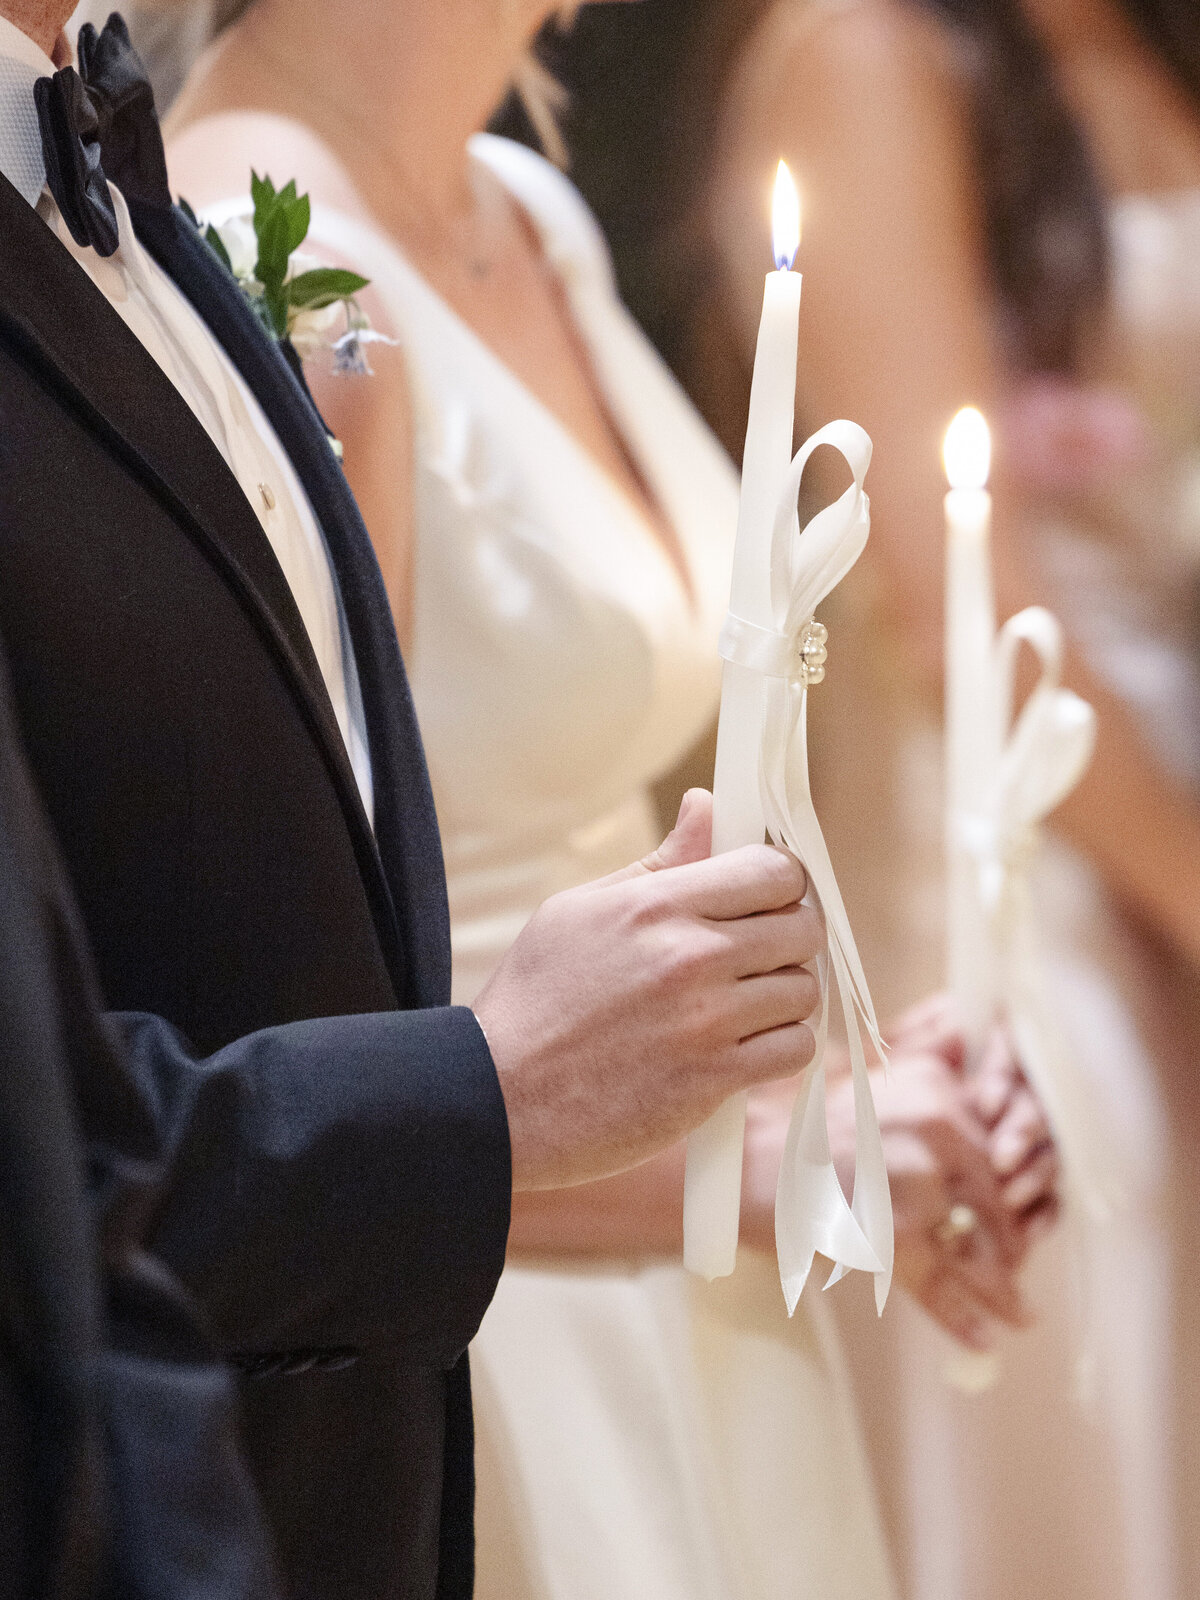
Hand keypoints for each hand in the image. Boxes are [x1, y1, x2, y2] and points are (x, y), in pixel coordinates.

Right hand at [476, 790, 824, 1191]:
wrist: (500, 1098)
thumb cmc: (534, 1000)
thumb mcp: (580, 910)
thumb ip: (659, 862)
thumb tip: (706, 805)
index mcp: (656, 905)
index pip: (772, 871)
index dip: (781, 880)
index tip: (769, 897)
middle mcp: (689, 956)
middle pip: (801, 926)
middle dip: (792, 935)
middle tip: (764, 952)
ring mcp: (705, 1020)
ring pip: (804, 990)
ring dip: (785, 996)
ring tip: (749, 1003)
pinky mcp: (712, 1079)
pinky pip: (793, 1050)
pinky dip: (780, 1048)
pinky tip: (746, 1045)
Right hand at [738, 994, 1060, 1349]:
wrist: (742, 1164)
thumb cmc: (801, 1123)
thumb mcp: (867, 1072)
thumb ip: (922, 1049)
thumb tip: (963, 1030)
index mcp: (937, 1087)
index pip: (1001, 1146)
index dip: (1014, 1186)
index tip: (1019, 1210)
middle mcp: (937, 1127)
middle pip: (997, 1199)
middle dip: (1010, 1239)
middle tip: (1015, 1269)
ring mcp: (918, 1182)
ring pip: (977, 1247)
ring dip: (1001, 1287)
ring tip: (1017, 1311)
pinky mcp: (894, 1235)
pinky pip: (943, 1285)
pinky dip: (967, 1318)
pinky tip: (987, 1339)